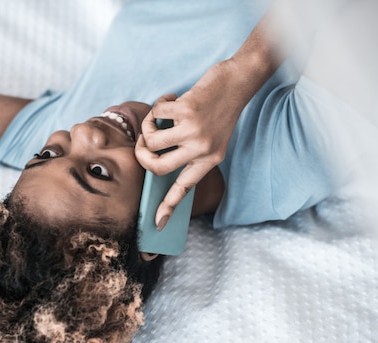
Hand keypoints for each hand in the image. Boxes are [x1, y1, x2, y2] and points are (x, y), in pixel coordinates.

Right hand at [135, 59, 249, 229]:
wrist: (237, 82)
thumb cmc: (220, 110)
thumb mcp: (213, 138)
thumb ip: (190, 150)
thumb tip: (156, 156)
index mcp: (210, 160)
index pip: (185, 188)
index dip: (169, 207)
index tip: (157, 224)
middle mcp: (202, 150)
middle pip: (157, 166)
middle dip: (141, 155)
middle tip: (141, 144)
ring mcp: (194, 131)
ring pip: (152, 140)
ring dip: (147, 126)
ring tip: (158, 116)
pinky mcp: (186, 111)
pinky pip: (156, 114)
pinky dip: (159, 104)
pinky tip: (171, 98)